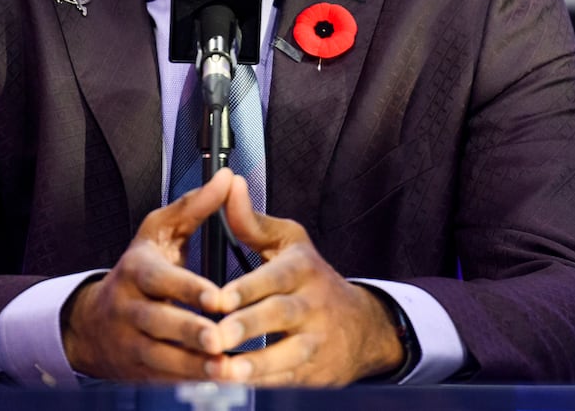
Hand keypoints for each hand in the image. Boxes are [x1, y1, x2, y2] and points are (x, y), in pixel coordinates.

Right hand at [61, 168, 233, 380]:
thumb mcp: (158, 232)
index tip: (217, 298)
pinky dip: (189, 385)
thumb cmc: (138, 270)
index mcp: (137, 272)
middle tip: (221, 340)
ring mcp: (130, 343)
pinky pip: (163, 381)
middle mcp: (128, 309)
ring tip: (226, 369)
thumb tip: (227, 178)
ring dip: (193, 367)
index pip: (161, 281)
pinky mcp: (136, 372)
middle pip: (160, 324)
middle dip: (191, 334)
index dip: (189, 290)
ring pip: (161, 359)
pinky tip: (216, 384)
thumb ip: (194, 207)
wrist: (90, 323)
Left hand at [196, 174, 404, 385]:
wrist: (361, 326)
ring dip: (254, 366)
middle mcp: (313, 305)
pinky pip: (289, 381)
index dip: (246, 289)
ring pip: (287, 355)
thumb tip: (229, 185)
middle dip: (246, 328)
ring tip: (221, 371)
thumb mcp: (289, 243)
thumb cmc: (311, 278)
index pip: (275, 277)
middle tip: (213, 338)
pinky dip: (263, 386)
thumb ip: (252, 221)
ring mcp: (316, 342)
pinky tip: (236, 388)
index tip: (216, 299)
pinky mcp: (315, 373)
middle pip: (281, 316)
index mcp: (302, 269)